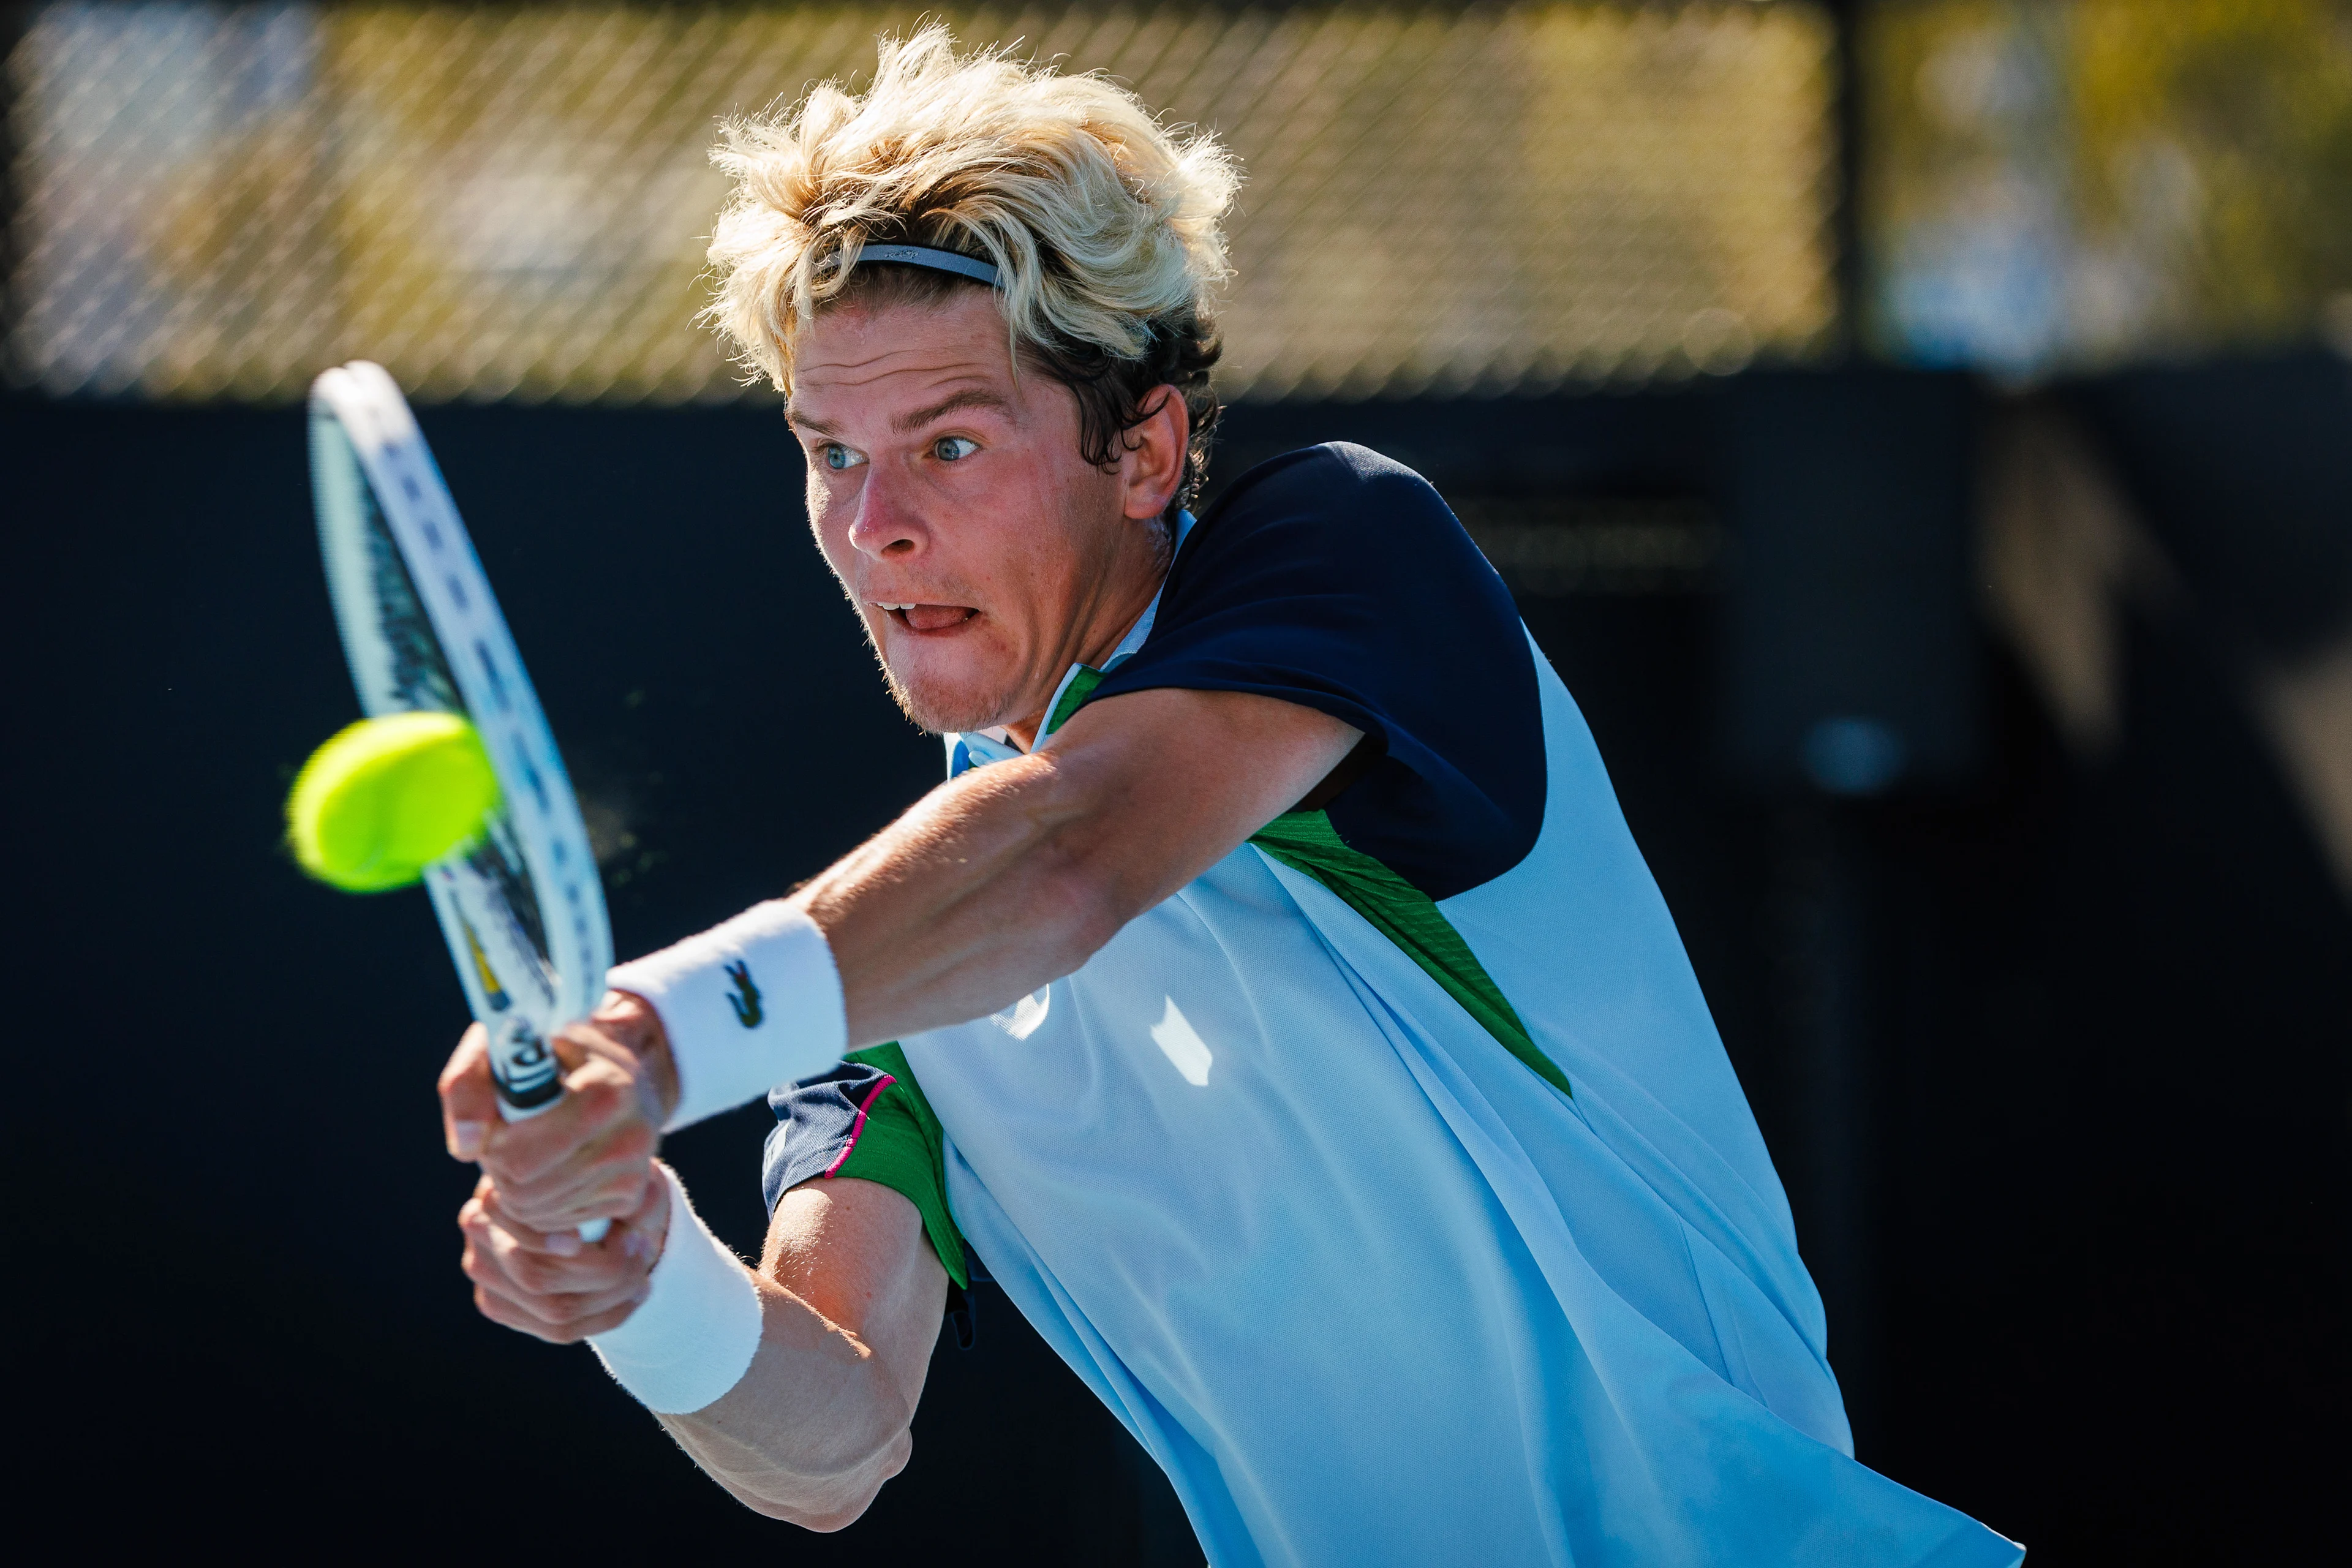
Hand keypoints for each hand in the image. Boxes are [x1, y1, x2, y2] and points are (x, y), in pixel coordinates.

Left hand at [438, 990, 677, 1234]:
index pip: (523, 1156)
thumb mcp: (504, 1048)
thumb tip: (468, 1148)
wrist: (614, 1066)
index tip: (498, 1122)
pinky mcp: (631, 1195)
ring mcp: (634, 1169)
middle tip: (504, 1143)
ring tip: (526, 1153)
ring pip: (538, 1213)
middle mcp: (631, 1133)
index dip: (495, 1145)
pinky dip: (539, 1205)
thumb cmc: (548, 1055)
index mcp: (606, 1088)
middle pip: (525, 1190)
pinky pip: (558, 1224)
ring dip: (515, 1190)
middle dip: (499, 1170)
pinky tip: (548, 1171)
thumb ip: (467, 1086)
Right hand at [459, 1163, 671, 1342]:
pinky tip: (635, 1296)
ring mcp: (482, 1271)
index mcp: (499, 1184)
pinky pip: (558, 1330)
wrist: (595, 1207)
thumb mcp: (621, 1173)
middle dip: (605, 1271)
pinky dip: (606, 1317)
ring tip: (646, 1275)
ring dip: (612, 1297)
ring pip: (553, 1310)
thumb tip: (638, 1207)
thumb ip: (625, 1185)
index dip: (563, 1237)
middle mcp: (478, 1226)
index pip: (522, 1222)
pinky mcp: (497, 1304)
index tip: (623, 1233)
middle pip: (536, 1276)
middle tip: (644, 1249)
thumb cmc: (604, 1181)